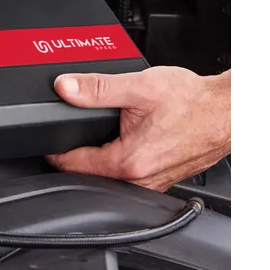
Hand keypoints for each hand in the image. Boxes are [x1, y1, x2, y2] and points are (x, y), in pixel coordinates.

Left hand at [47, 66, 229, 191]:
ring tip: (91, 135)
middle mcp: (138, 180)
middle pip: (87, 174)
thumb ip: (97, 88)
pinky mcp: (160, 178)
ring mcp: (151, 183)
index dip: (53, 149)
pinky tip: (121, 141)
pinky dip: (117, 160)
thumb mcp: (139, 86)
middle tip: (65, 132)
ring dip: (95, 158)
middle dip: (72, 155)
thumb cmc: (192, 102)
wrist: (224, 111)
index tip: (45, 138)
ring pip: (107, 177)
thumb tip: (65, 87)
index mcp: (127, 161)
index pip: (71, 166)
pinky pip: (127, 175)